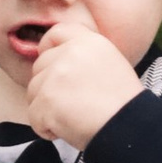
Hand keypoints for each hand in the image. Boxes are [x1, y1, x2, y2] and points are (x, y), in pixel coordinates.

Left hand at [24, 5, 142, 148]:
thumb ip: (84, 57)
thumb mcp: (111, 64)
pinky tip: (68, 129)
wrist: (128, 128)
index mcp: (88, 42)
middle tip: (72, 103)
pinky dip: (46, 128)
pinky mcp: (46, 100)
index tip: (52, 66)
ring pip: (33, 92)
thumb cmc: (123, 104)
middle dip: (48, 87)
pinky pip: (34, 116)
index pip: (55, 33)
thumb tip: (58, 63)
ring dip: (46, 108)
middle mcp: (69, 53)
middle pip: (40, 66)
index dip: (47, 49)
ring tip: (73, 118)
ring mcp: (55, 76)